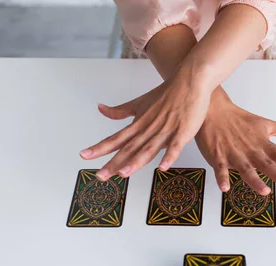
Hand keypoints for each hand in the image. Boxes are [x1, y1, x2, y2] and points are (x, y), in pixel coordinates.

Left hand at [80, 72, 211, 179]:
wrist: (190, 81)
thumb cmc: (167, 93)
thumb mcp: (140, 102)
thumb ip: (121, 111)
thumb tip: (100, 109)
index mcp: (138, 124)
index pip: (116, 138)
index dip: (99, 148)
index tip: (84, 155)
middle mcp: (149, 129)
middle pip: (128, 148)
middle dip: (113, 163)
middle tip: (99, 176)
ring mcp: (165, 130)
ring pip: (148, 149)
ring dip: (136, 161)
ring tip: (123, 174)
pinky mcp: (182, 132)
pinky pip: (174, 147)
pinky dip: (168, 156)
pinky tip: (162, 167)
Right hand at [196, 93, 275, 194]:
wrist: (213, 109)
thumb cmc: (240, 120)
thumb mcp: (266, 124)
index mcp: (262, 144)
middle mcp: (251, 151)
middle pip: (267, 164)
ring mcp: (234, 154)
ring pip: (245, 169)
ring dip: (254, 180)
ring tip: (264, 191)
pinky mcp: (218, 156)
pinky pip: (220, 169)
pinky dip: (222, 178)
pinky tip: (225, 187)